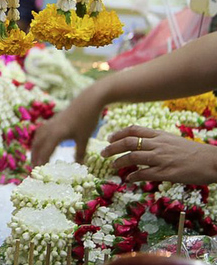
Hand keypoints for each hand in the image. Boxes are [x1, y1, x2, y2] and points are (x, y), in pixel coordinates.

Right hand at [31, 85, 105, 165]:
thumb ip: (80, 153)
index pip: (45, 151)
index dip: (41, 162)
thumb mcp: (84, 138)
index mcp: (56, 134)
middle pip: (37, 145)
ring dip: (35, 149)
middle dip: (34, 157)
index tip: (38, 172)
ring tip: (35, 159)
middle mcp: (50, 129)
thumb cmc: (87, 119)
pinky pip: (40, 132)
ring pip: (38, 138)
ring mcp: (50, 124)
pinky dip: (38, 141)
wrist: (88, 101)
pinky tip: (41, 144)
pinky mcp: (53, 121)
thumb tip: (80, 166)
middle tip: (33, 169)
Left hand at [102, 125, 216, 183]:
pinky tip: (128, 179)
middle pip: (128, 143)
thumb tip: (142, 142)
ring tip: (112, 166)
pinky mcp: (166, 172)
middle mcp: (158, 144)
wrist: (212, 161)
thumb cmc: (193, 152)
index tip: (109, 138)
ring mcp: (161, 158)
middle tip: (102, 153)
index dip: (118, 133)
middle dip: (112, 147)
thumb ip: (157, 140)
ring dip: (119, 162)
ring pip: (133, 158)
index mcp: (159, 135)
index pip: (133, 130)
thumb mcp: (172, 140)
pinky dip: (133, 176)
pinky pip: (144, 174)